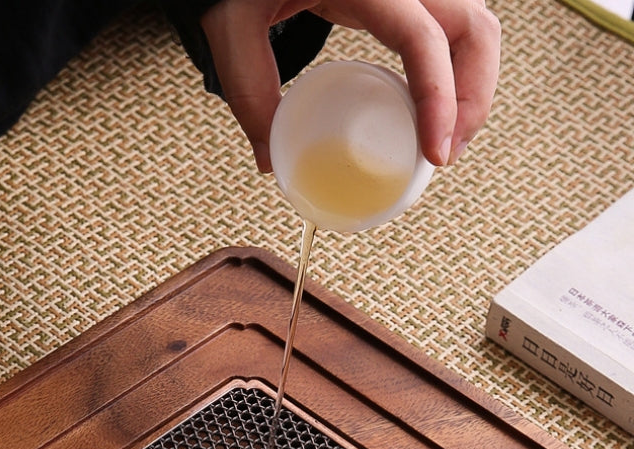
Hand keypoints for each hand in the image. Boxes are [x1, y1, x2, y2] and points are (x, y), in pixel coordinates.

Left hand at [201, 0, 500, 171]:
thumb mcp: (232, 32)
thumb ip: (249, 96)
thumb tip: (269, 162)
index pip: (424, 37)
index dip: (441, 98)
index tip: (436, 154)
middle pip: (474, 29)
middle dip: (473, 99)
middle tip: (445, 156)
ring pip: (475, 28)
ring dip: (473, 87)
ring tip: (445, 142)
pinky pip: (452, 31)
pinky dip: (456, 74)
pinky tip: (434, 113)